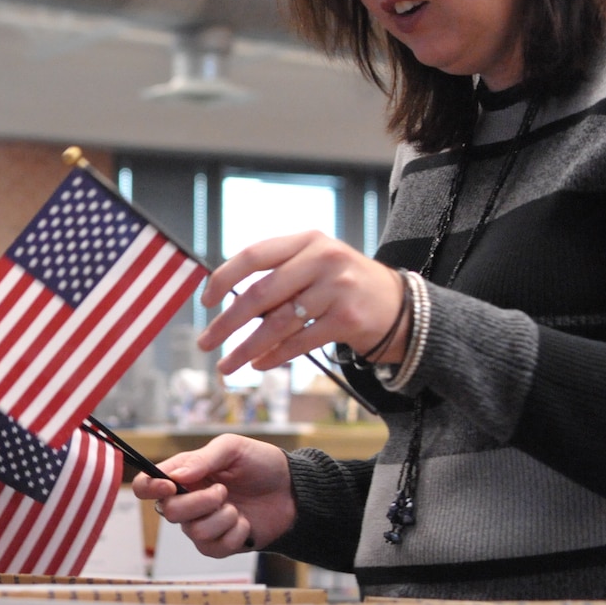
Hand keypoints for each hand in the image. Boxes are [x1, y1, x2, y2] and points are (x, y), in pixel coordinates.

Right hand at [131, 435, 293, 556]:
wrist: (293, 492)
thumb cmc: (261, 465)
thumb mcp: (232, 449)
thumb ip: (202, 459)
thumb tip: (174, 476)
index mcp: (184, 476)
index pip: (147, 485)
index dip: (149, 487)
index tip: (170, 485)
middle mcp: (187, 501)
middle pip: (167, 512)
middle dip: (198, 503)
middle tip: (223, 491)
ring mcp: (202, 524)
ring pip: (192, 531)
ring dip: (221, 518)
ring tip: (238, 508)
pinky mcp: (219, 545)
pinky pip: (213, 548)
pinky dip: (234, 534)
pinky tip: (245, 523)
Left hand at [196, 231, 406, 374]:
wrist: (400, 305)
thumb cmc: (342, 285)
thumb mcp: (314, 264)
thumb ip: (278, 276)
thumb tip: (229, 304)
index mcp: (307, 240)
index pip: (254, 255)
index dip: (224, 278)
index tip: (205, 301)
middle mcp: (322, 259)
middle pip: (261, 294)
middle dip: (227, 323)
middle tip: (205, 342)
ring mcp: (337, 289)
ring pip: (278, 323)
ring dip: (246, 348)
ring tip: (227, 364)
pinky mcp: (347, 319)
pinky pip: (299, 342)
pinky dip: (275, 356)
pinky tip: (259, 364)